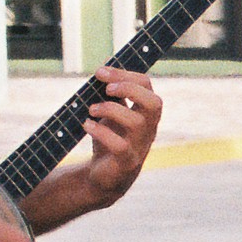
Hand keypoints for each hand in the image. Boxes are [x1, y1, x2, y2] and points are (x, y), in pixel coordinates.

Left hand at [70, 66, 162, 204]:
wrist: (105, 176)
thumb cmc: (109, 140)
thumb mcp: (111, 113)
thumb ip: (111, 93)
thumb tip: (104, 65)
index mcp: (146, 112)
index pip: (146, 86)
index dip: (125, 74)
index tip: (100, 72)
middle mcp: (149, 128)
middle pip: (154, 103)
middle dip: (129, 89)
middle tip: (106, 88)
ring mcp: (140, 146)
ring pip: (136, 123)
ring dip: (110, 110)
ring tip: (92, 109)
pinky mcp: (127, 162)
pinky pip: (120, 146)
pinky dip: (101, 132)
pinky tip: (88, 125)